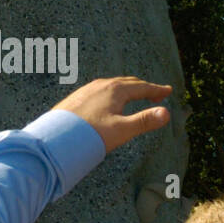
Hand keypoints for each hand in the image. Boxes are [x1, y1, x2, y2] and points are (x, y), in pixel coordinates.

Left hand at [52, 76, 170, 152]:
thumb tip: (167, 113)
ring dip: (127, 89)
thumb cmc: (90, 135)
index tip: (168, 90)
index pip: (142, 87)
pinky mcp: (76, 98)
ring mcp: (87, 90)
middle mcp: (101, 85)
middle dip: (144, 87)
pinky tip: (108, 103)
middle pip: (128, 83)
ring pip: (112, 86)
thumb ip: (145, 121)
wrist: (56, 139)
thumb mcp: (122, 130)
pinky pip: (99, 91)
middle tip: (156, 93)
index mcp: (115, 90)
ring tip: (134, 96)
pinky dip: (112, 94)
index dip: (156, 90)